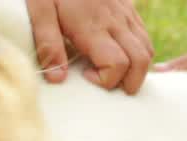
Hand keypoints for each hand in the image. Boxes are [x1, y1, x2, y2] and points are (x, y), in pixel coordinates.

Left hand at [26, 0, 153, 93]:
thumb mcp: (39, 11)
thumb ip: (48, 44)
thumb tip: (58, 78)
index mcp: (93, 26)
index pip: (117, 64)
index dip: (106, 80)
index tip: (86, 77)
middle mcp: (115, 21)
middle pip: (140, 61)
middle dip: (130, 83)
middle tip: (108, 86)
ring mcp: (125, 13)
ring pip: (147, 49)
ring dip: (137, 69)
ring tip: (114, 74)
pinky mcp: (128, 7)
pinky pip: (143, 35)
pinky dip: (139, 52)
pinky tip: (119, 55)